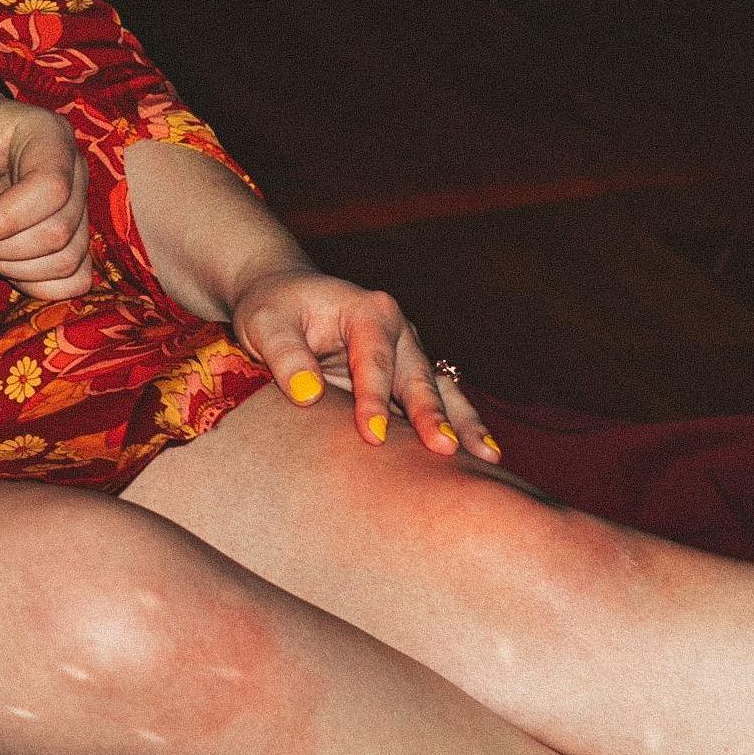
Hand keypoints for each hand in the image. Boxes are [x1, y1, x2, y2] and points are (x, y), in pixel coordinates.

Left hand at [0, 92, 94, 299]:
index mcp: (50, 136)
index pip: (50, 188)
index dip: (4, 220)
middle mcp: (75, 172)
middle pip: (58, 231)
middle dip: (4, 248)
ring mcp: (80, 207)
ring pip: (68, 260)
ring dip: (18, 268)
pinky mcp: (74, 236)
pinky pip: (75, 279)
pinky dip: (39, 286)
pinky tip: (7, 268)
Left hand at [228, 264, 496, 456]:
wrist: (285, 297)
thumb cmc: (274, 310)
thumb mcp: (266, 324)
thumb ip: (286, 356)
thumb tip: (308, 395)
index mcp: (369, 312)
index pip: (373, 360)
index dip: (373, 399)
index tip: (371, 436)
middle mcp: (398, 331)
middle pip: (417, 377)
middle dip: (431, 414)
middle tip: (443, 450)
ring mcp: (409, 353)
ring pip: (440, 390)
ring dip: (462, 423)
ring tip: (488, 457)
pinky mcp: (407, 376)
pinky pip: (438, 402)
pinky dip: (459, 425)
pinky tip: (482, 455)